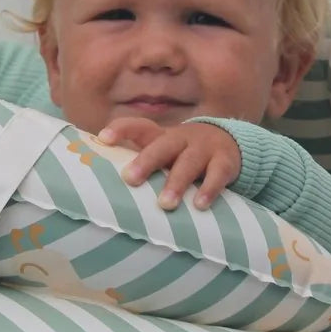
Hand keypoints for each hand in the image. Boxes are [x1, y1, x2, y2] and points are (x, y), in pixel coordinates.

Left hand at [98, 119, 240, 210]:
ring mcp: (204, 149)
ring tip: (164, 205)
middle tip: (130, 178)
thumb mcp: (164, 152)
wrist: (231, 143)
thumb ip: (140, 163)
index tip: (103, 139)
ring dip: (176, 183)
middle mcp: (181, 139)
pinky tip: (199, 205)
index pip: (139, 126)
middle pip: (162, 146)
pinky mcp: (225, 163)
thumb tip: (99, 185)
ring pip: (188, 164)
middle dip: (146, 162)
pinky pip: (217, 176)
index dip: (121, 129)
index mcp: (162, 136)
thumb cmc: (183, 154)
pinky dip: (209, 190)